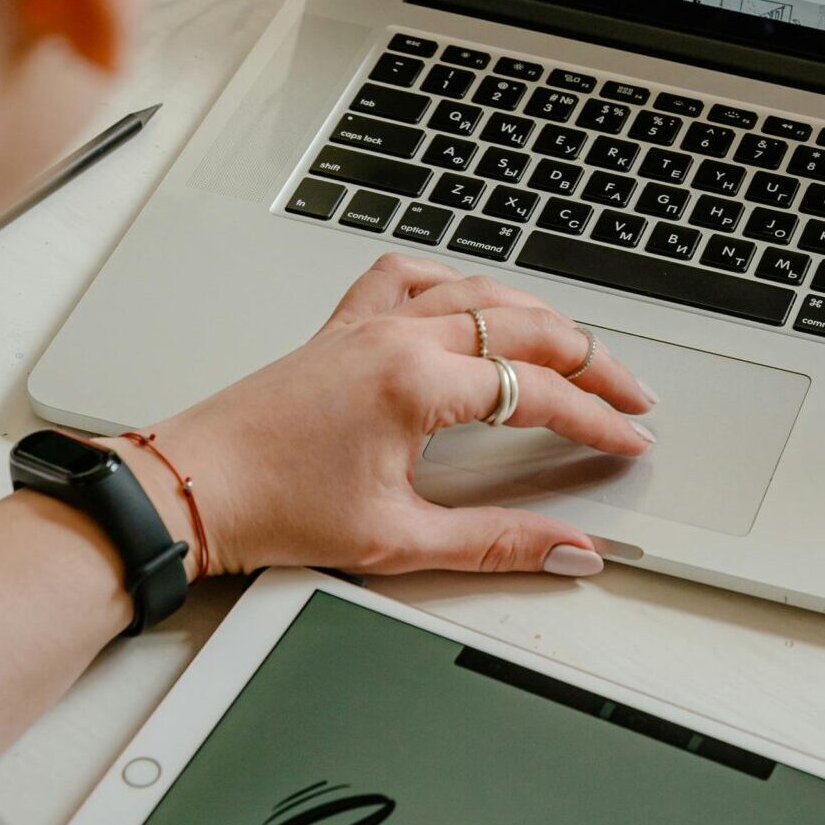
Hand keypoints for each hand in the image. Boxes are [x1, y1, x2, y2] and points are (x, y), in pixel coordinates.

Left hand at [108, 254, 655, 580]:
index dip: (597, 419)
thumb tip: (568, 548)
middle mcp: (396, 338)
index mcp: (415, 384)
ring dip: (540, 317)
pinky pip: (409, 276)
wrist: (193, 489)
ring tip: (579, 349)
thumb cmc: (273, 508)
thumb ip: (498, 542)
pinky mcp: (343, 328)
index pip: (538, 393)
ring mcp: (368, 324)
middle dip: (593, 362)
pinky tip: (474, 299)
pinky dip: (455, 281)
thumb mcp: (400, 539)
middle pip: (526, 326)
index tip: (629, 440)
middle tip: (631, 394)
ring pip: (480, 291)